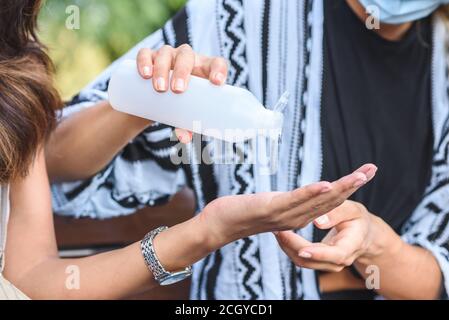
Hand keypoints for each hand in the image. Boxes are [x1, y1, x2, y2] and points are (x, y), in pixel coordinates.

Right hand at [136, 45, 227, 142]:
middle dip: (182, 72)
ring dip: (163, 70)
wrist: (156, 99)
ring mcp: (167, 55)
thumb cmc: (181, 105)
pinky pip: (145, 53)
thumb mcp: (186, 113)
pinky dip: (144, 62)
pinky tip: (145, 74)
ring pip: (166, 54)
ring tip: (160, 89)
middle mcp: (186, 58)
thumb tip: (184, 138)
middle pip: (187, 56)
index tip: (216, 83)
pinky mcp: (148, 57)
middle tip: (178, 90)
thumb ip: (187, 125)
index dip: (219, 70)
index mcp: (204, 68)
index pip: (216, 63)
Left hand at [200, 164, 377, 247]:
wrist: (219, 224)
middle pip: (330, 201)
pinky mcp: (271, 209)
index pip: (328, 201)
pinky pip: (295, 201)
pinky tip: (325, 185)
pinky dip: (311, 193)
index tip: (366, 172)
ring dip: (340, 188)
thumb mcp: (270, 204)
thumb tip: (298, 195)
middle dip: (352, 184)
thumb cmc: (242, 212)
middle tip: (372, 169)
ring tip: (359, 176)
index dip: (348, 187)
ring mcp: (285, 215)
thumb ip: (286, 202)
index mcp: (297, 215)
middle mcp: (296, 217)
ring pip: (318, 201)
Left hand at [275, 200, 388, 271]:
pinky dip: (289, 247)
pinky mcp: (319, 262)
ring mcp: (328, 264)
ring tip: (276, 229)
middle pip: (312, 260)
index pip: (335, 255)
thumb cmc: (357, 218)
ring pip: (303, 261)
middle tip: (277, 229)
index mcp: (351, 246)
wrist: (362, 234)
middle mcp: (339, 260)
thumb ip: (337, 214)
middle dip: (292, 246)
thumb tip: (317, 222)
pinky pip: (300, 258)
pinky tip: (281, 233)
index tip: (302, 249)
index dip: (318, 254)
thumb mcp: (353, 210)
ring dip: (287, 247)